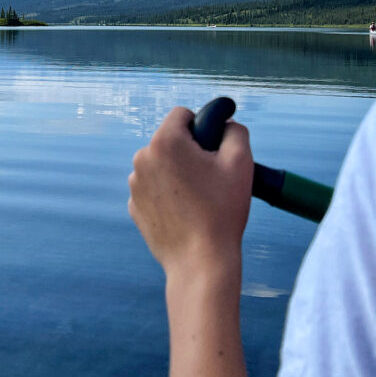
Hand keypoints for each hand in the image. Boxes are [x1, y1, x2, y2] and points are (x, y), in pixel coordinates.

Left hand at [129, 107, 253, 278]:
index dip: (203, 127)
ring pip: (162, 165)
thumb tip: (225, 123)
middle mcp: (142, 159)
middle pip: (171, 140)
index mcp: (165, 142)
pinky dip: (169, 194)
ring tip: (200, 199)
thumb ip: (235, 130)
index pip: (182, 114)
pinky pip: (155, 189)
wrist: (201, 262)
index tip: (213, 149)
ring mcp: (135, 185)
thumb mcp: (241, 161)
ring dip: (178, 173)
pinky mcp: (135, 207)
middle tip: (211, 177)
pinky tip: (186, 213)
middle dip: (190, 152)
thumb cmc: (221, 211)